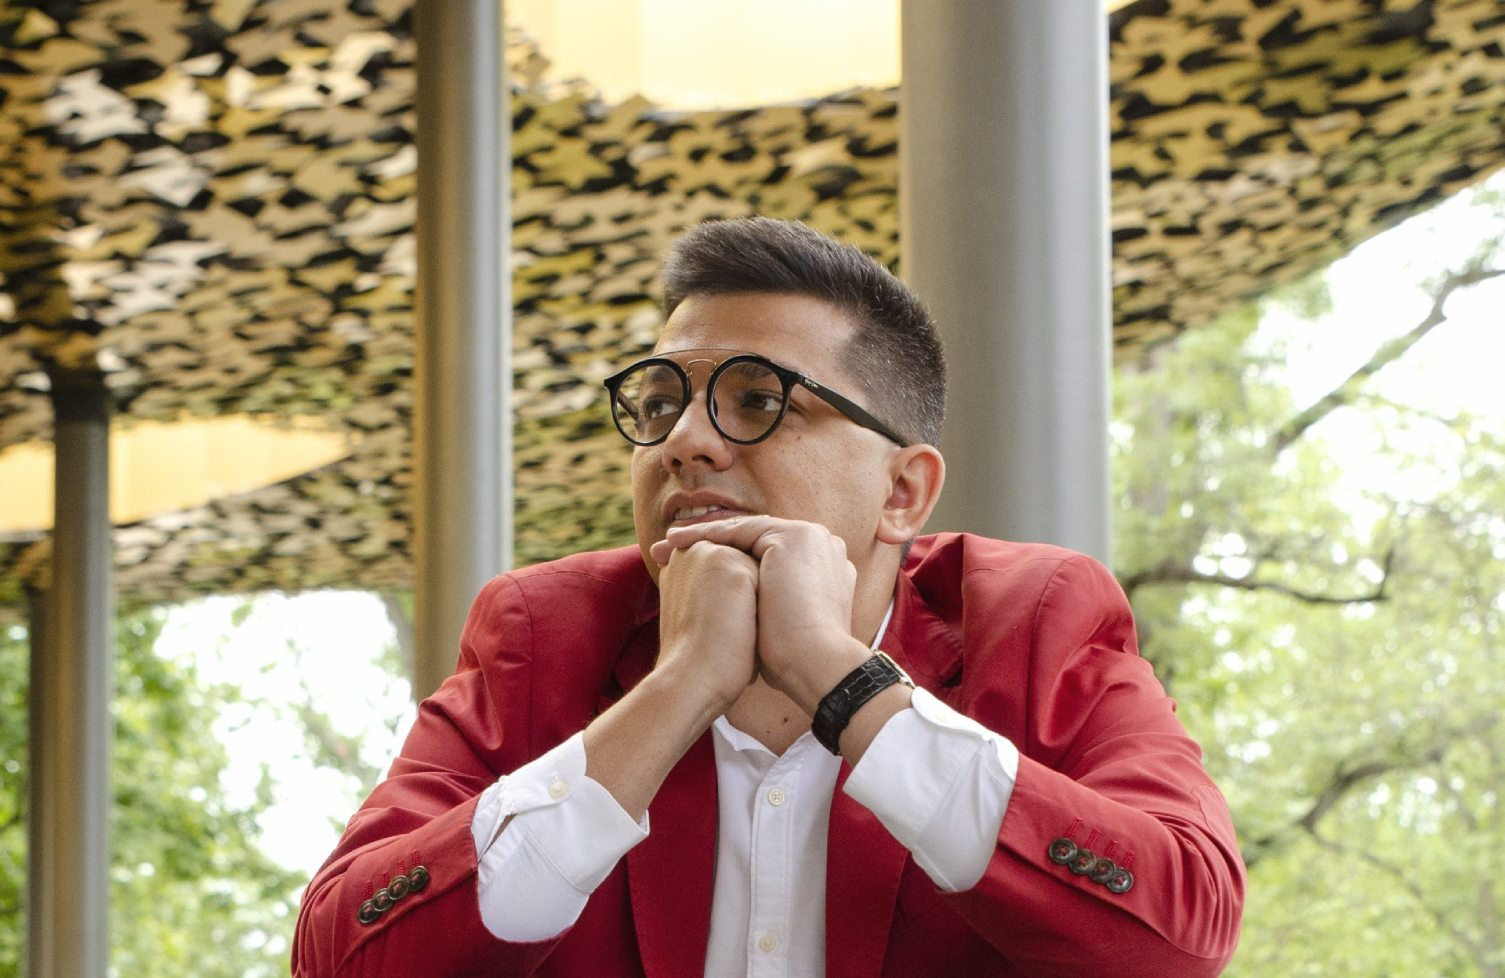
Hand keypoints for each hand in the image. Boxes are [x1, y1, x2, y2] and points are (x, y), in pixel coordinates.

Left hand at [651, 517, 871, 713]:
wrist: (815, 665)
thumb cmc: (794, 661)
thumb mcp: (775, 625)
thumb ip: (764, 607)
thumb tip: (737, 616)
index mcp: (822, 569)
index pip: (767, 554)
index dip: (728, 561)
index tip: (692, 571)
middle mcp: (820, 547)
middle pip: (753, 539)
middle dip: (710, 545)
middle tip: (670, 552)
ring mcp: (810, 538)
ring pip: (744, 532)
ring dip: (702, 536)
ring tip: (666, 546)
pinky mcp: (795, 537)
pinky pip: (740, 530)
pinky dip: (706, 535)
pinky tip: (678, 543)